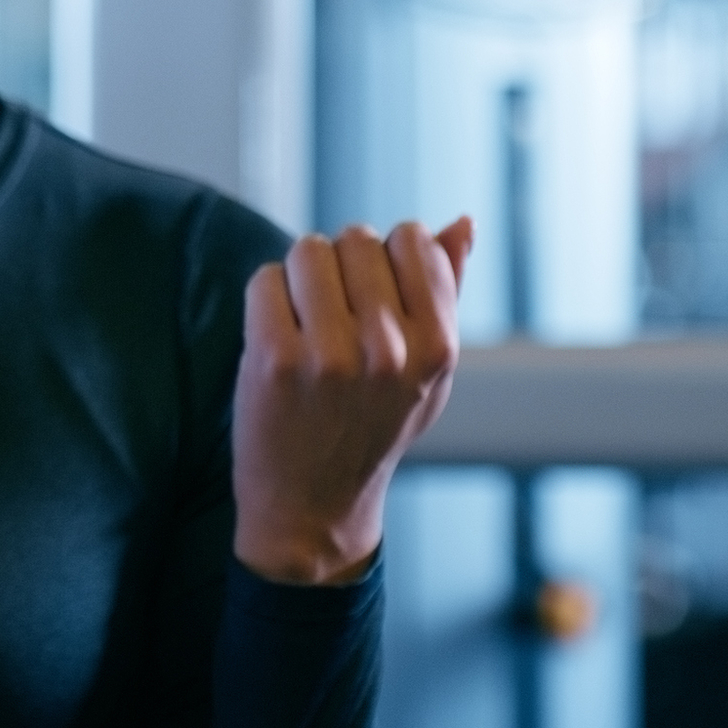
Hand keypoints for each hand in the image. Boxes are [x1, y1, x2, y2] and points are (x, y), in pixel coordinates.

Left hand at [233, 218, 471, 585]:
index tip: (372, 297)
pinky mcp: (274, 360)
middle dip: (340, 264)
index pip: (410, 238)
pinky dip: (266, 299)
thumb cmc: (374, 427)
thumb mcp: (430, 372)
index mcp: (438, 346)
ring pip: (307, 250)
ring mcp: (331, 355)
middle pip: (355, 238)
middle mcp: (390, 350)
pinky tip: (276, 339)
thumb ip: (447, 293)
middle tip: (334, 315)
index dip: (384, 257)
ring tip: (306, 323)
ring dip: (299, 276)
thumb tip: (462, 221)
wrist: (312, 505)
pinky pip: (265, 280)